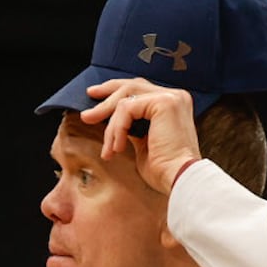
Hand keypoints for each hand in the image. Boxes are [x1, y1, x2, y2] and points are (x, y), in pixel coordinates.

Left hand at [78, 79, 201, 193]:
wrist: (179, 179)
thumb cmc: (164, 170)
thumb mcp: (144, 143)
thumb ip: (134, 127)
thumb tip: (113, 122)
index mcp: (173, 104)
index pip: (140, 90)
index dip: (116, 93)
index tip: (94, 99)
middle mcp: (175, 96)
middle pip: (132, 86)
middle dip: (106, 97)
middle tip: (87, 114)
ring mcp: (171, 97)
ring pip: (126, 99)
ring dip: (111, 125)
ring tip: (108, 148)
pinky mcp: (164, 103)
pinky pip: (127, 108)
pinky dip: (118, 129)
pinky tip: (118, 148)